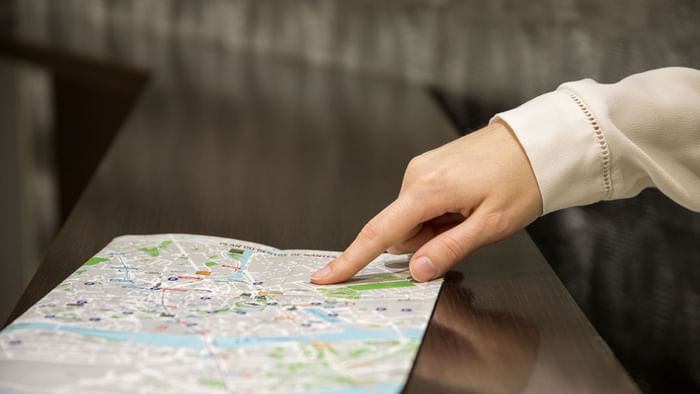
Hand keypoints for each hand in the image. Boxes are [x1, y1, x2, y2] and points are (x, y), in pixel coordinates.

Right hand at [311, 120, 541, 283]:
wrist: (536, 142)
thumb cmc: (520, 180)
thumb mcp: (491, 224)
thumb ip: (449, 249)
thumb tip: (414, 270)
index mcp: (428, 190)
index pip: (380, 233)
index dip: (352, 259)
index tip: (326, 277)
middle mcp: (416, 175)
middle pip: (400, 230)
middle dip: (425, 241)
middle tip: (465, 229)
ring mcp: (421, 168)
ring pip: (412, 219)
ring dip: (435, 227)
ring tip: (469, 212)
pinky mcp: (429, 167)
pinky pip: (421, 203)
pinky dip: (439, 213)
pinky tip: (465, 202)